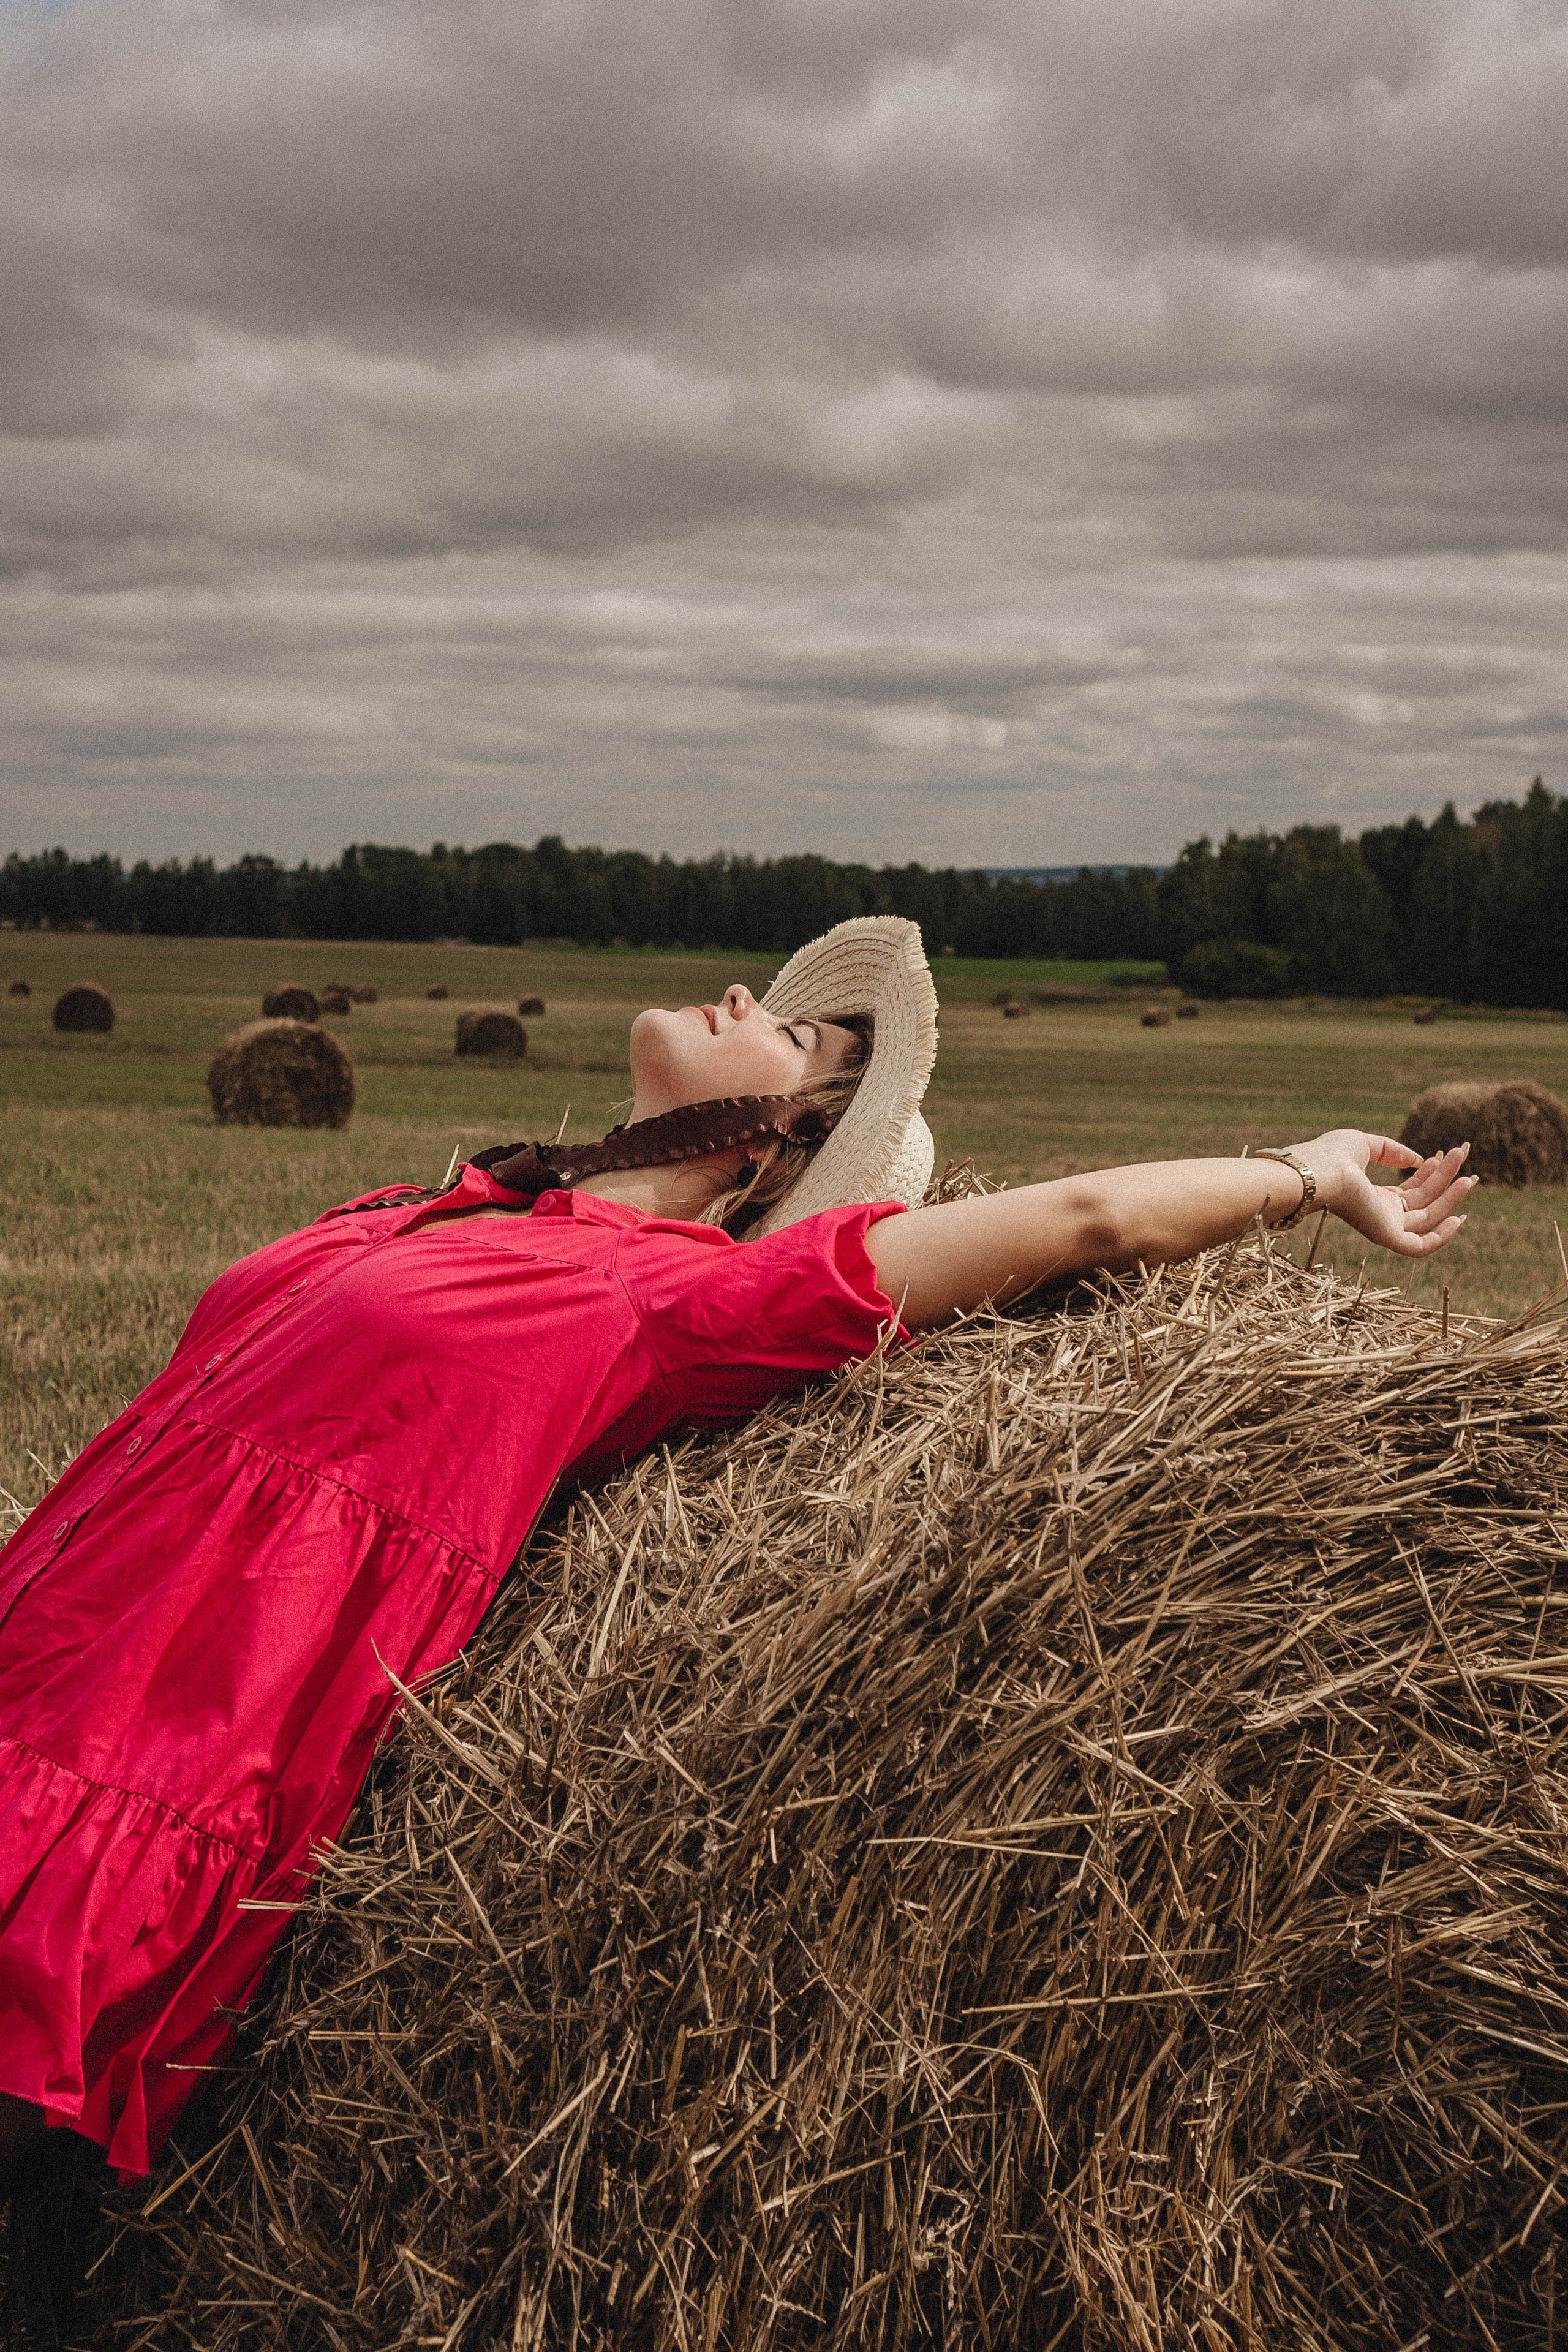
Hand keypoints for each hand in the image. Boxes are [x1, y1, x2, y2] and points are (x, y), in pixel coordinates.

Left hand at [1290, 1130, 1475, 1258]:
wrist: (1317, 1172)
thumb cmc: (1331, 1156)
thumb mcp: (1365, 1144)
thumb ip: (1392, 1150)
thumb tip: (1419, 1160)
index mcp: (1374, 1197)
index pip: (1411, 1191)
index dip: (1431, 1173)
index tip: (1442, 1153)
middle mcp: (1382, 1215)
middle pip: (1424, 1201)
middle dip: (1447, 1180)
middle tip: (1463, 1156)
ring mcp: (1385, 1227)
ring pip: (1428, 1218)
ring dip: (1451, 1197)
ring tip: (1468, 1176)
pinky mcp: (1386, 1237)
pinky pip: (1420, 1247)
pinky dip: (1442, 1237)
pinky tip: (1460, 1217)